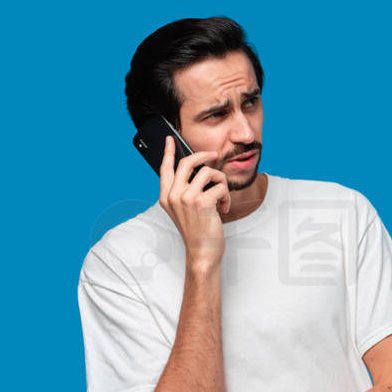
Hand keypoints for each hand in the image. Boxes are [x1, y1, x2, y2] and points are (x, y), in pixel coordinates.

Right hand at [159, 136, 230, 269]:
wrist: (202, 252)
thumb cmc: (196, 231)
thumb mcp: (184, 210)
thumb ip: (184, 191)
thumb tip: (198, 169)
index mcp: (166, 196)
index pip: (165, 168)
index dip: (168, 152)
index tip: (170, 140)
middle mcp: (173, 195)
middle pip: (188, 162)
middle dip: (205, 156)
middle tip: (214, 155)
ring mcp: (186, 198)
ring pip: (208, 172)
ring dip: (221, 182)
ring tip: (221, 196)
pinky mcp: (202, 202)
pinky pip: (220, 186)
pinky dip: (226, 197)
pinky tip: (224, 208)